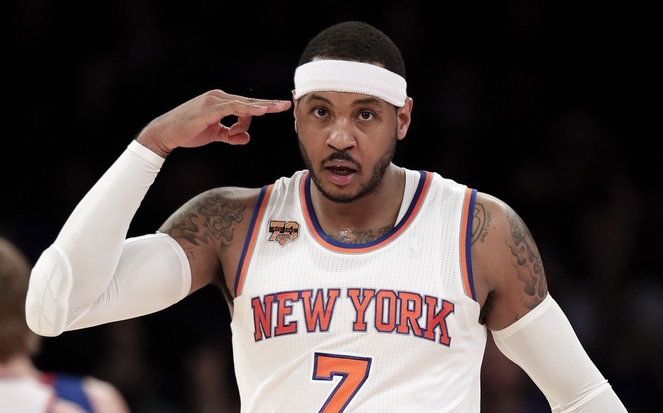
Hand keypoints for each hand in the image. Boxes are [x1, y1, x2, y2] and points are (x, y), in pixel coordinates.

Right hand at [136, 90, 291, 156]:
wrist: (167, 133)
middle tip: (287, 105)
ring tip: (278, 109)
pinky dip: (247, 109)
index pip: (246, 106)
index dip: (263, 109)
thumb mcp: (215, 135)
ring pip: (244, 103)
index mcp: (221, 102)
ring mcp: (214, 101)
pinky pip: (233, 107)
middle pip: (249, 102)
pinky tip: (260, 111)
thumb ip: (231, 135)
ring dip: (262, 107)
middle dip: (269, 105)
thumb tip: (247, 137)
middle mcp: (219, 97)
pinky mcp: (210, 108)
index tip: (279, 109)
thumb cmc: (189, 132)